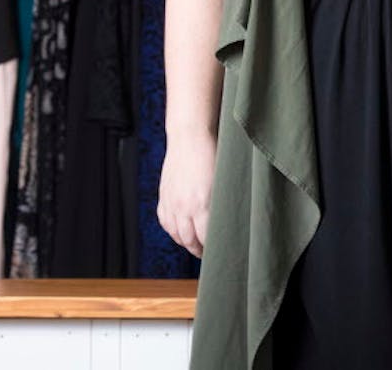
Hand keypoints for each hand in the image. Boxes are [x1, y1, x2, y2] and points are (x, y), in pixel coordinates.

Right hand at [157, 133, 216, 256]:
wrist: (190, 136)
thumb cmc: (213, 155)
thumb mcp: (224, 181)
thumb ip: (223, 204)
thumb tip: (228, 222)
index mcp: (201, 204)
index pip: (206, 238)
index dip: (214, 248)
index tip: (222, 253)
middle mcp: (183, 207)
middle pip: (189, 240)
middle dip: (200, 250)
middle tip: (210, 255)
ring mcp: (171, 202)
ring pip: (176, 234)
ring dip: (186, 243)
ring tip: (196, 246)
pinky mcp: (163, 195)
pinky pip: (165, 221)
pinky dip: (173, 230)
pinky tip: (180, 232)